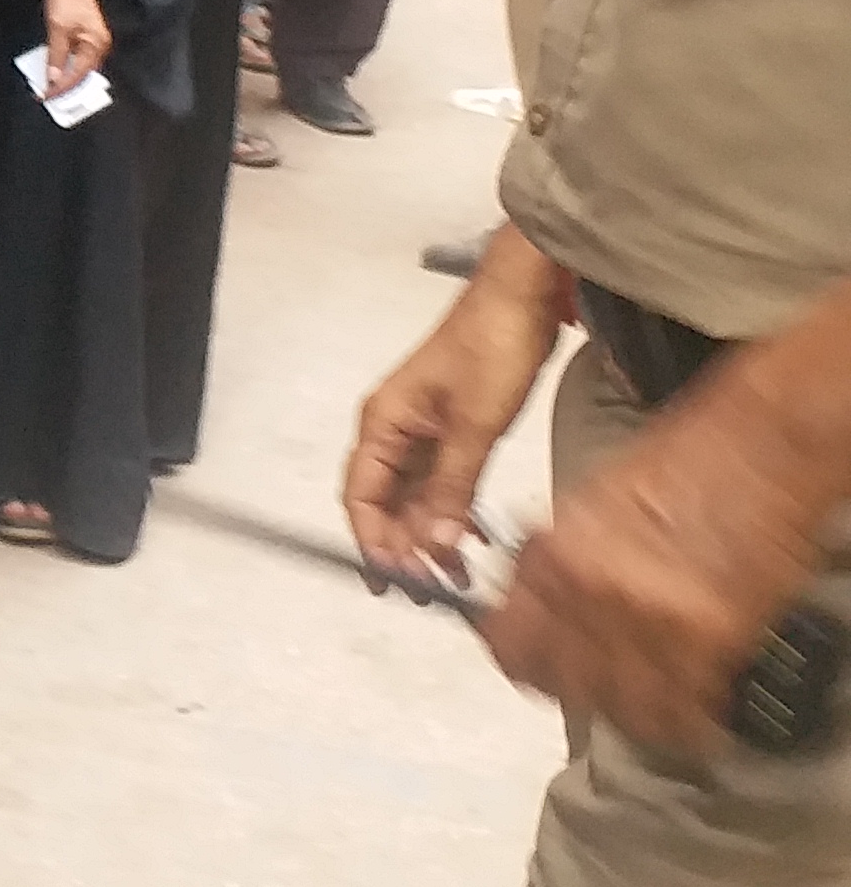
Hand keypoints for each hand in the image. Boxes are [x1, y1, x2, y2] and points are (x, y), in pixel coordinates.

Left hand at [36, 0, 109, 100]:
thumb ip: (56, 55)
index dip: (60, 88)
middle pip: (81, 74)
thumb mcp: (58, 29)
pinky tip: (52, 70)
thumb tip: (53, 79)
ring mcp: (90, 40)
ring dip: (62, 77)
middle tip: (45, 96)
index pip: (77, 75)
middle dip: (64, 86)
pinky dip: (62, 65)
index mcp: (97, 45)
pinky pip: (73, 57)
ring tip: (47, 88)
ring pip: (77, 66)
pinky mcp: (81, 34)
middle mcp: (98, 46)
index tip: (44, 96)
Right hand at [343, 231, 562, 588]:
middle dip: (403, 546)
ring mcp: (425, 430)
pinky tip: (476, 538)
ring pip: (417, 496)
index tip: (396, 579)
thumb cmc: (491, 350)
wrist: (524, 298)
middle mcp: (395, 430)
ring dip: (431, 534)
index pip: (361, 495)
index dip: (372, 540)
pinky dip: (455, 512)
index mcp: (383, 424)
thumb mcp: (474, 426)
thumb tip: (434, 547)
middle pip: (385, 502)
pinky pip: (444, 483)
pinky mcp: (455, 428)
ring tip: (457, 573)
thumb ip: (453, 489)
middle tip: (431, 588)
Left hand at [483, 383, 834, 754]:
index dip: (516, 664)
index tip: (529, 672)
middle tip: (594, 693)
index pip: (506, 642)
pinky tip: (688, 720)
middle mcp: (590, 592)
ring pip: (618, 708)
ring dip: (629, 715)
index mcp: (553, 553)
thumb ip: (554, 555)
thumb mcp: (588, 501)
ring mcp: (649, 619)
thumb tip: (527, 598)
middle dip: (573, 693)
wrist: (761, 445)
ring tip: (644, 709)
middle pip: (559, 684)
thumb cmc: (682, 461)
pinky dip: (682, 724)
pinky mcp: (711, 637)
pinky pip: (682, 710)